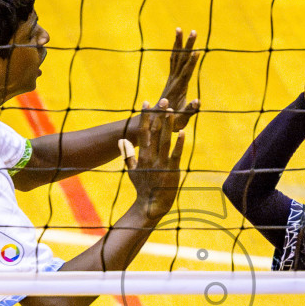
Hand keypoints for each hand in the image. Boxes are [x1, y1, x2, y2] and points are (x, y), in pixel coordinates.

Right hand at [123, 100, 184, 216]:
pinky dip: (179, 143)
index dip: (146, 117)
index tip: (147, 103)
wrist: (150, 204)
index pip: (143, 132)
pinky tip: (182, 133)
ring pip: (165, 141)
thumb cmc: (142, 187)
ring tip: (172, 112)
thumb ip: (128, 155)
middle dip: (159, 116)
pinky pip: (176, 154)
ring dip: (169, 126)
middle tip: (163, 100)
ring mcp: (162, 163)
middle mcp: (151, 157)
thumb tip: (122, 141)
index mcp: (142, 155)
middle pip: (155, 132)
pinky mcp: (172, 170)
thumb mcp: (132, 170)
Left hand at [155, 28, 200, 129]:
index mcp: (179, 88)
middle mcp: (174, 80)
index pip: (186, 72)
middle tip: (193, 31)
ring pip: (175, 56)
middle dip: (187, 45)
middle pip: (181, 59)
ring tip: (180, 29)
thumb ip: (189, 111)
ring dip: (178, 43)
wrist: (156, 121)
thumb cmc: (171, 122)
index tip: (196, 50)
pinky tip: (178, 44)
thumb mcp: (181, 119)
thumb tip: (198, 101)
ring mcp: (172, 78)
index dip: (192, 61)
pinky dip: (176, 51)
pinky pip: (174, 61)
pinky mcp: (172, 79)